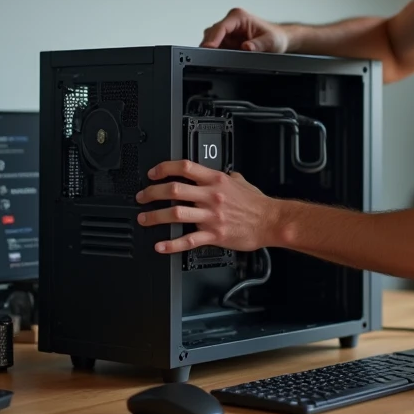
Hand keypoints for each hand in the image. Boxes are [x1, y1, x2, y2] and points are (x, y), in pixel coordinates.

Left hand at [135, 160, 278, 253]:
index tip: (153, 173)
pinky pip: (188, 241)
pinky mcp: (214, 235)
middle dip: (152, 192)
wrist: (271, 221)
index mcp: (216, 180)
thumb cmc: (257, 204)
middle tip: (142, 197)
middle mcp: (211, 196)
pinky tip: (160, 246)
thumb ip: (226, 176)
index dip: (164, 168)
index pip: (184, 167)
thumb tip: (220, 172)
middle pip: (173, 189)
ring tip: (144, 219)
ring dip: (155, 217)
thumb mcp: (240, 180)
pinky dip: (171, 244)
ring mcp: (211, 216)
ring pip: (175, 214)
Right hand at [201, 7, 290, 51]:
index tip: (208, 49)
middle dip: (210, 46)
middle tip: (210, 58)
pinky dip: (217, 53)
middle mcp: (231, 21)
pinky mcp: (227, 39)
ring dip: (213, 50)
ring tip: (219, 60)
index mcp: (239, 16)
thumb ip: (258, 45)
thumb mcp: (270, 42)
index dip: (212, 39)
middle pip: (211, 33)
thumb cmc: (275, 37)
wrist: (278, 39)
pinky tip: (222, 59)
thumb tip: (246, 48)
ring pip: (211, 40)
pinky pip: (216, 47)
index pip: (220, 27)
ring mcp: (228, 31)